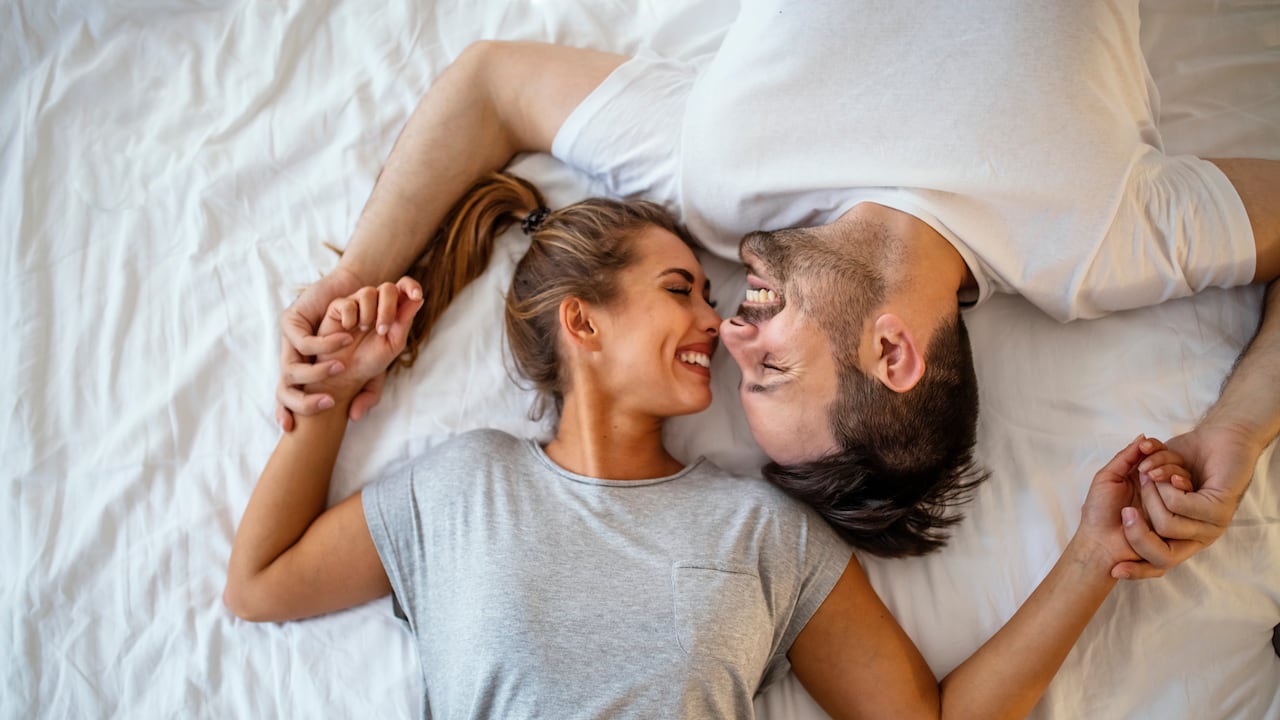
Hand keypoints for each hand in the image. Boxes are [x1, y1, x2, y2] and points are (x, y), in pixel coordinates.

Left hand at [277, 266, 364, 429]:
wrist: (355, 292)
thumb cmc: (363, 333)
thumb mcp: (370, 368)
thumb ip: (366, 392)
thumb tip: (354, 417)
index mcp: (303, 374)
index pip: (286, 399)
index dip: (284, 413)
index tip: (291, 427)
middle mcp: (291, 359)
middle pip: (283, 390)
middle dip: (302, 402)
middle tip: (329, 402)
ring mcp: (288, 342)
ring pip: (291, 369)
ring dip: (317, 373)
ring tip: (341, 367)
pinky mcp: (290, 321)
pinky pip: (303, 342)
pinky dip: (324, 345)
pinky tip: (345, 341)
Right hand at [307, 277, 423, 402]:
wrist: (347, 373)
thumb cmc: (372, 359)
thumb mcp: (394, 343)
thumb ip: (405, 321)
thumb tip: (418, 298)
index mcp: (392, 309)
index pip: (404, 287)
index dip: (412, 286)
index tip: (416, 296)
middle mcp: (375, 302)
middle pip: (387, 288)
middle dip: (388, 309)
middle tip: (382, 330)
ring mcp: (356, 303)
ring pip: (368, 292)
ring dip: (369, 314)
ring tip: (363, 330)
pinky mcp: (337, 308)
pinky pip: (348, 303)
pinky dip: (350, 318)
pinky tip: (348, 330)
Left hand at [1074, 436, 1189, 579]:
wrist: (1100, 544)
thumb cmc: (1098, 512)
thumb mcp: (1107, 478)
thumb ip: (1125, 458)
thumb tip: (1143, 437)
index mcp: (1142, 478)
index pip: (1159, 457)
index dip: (1156, 450)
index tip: (1147, 447)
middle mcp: (1159, 490)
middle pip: (1175, 468)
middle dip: (1165, 463)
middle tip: (1148, 470)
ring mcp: (1170, 505)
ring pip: (1184, 483)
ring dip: (1171, 476)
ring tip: (1150, 479)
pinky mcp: (1179, 520)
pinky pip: (1188, 504)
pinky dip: (1180, 493)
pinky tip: (1171, 487)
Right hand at [1111, 423, 1262, 577]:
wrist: (1223, 438)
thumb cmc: (1188, 459)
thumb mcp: (1157, 480)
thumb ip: (1145, 498)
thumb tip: (1123, 522)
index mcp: (1184, 535)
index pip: (1158, 565)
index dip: (1137, 572)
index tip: (1115, 570)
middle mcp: (1200, 536)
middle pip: (1160, 556)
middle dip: (1137, 530)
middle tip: (1129, 502)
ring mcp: (1213, 526)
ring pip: (1165, 525)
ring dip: (1152, 495)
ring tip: (1150, 474)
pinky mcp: (1219, 511)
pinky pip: (1179, 506)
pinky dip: (1168, 486)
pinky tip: (1171, 473)